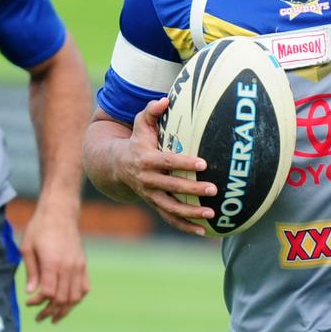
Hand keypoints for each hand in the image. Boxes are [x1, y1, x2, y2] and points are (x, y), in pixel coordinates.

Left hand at [20, 202, 88, 323]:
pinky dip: (77, 299)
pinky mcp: (83, 264)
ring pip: (75, 297)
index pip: (49, 293)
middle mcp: (68, 266)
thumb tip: (31, 292)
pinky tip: (68, 303)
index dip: (38, 302)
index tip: (29, 302)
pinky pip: (84, 288)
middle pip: (62, 299)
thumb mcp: (27, 247)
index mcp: (52, 262)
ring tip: (54, 317)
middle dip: (50, 311)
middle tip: (39, 317)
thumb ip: (31, 272)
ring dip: (65, 310)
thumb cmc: (40, 228)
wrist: (60, 212)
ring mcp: (78, 266)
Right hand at [115, 98, 215, 235]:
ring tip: (211, 214)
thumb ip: (151, 111)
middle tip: (214, 189)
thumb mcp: (140, 124)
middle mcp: (147, 180)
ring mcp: (150, 195)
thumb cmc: (136, 141)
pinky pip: (170, 218)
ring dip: (191, 212)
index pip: (167, 161)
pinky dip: (185, 226)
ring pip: (171, 207)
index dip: (184, 162)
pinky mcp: (155, 205)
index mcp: (146, 159)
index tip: (203, 163)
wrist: (117, 166)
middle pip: (171, 186)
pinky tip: (203, 232)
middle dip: (192, 189)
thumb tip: (164, 99)